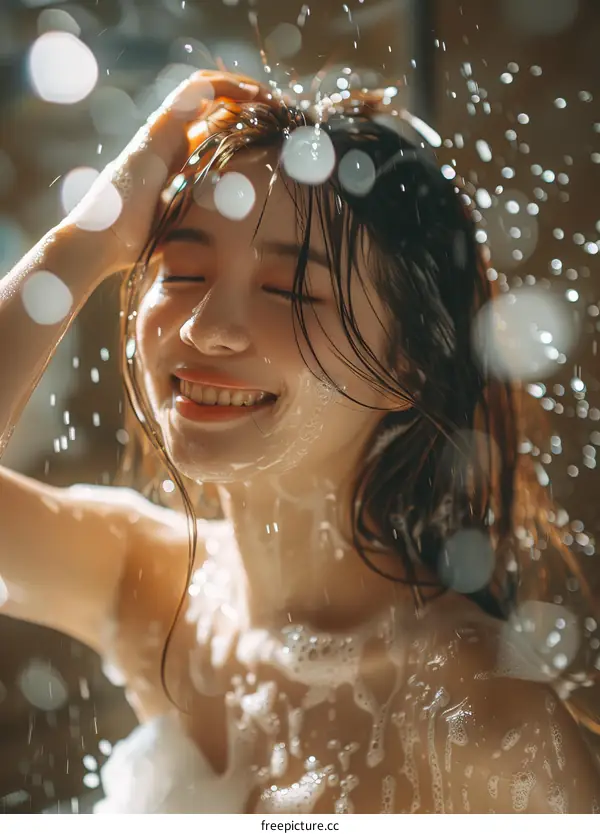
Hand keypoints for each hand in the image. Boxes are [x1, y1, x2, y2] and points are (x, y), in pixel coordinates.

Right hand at [59, 71, 268, 275]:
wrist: (103, 243)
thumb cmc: (141, 246)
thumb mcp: (187, 228)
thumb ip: (209, 222)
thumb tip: (244, 243)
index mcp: (179, 164)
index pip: (216, 131)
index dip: (247, 126)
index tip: (278, 135)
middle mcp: (170, 142)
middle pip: (214, 108)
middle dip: (250, 104)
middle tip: (284, 112)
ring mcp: (162, 132)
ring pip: (206, 91)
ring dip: (242, 87)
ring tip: (273, 96)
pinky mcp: (158, 129)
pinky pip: (193, 92)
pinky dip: (224, 85)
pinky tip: (252, 92)